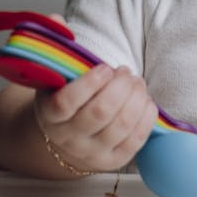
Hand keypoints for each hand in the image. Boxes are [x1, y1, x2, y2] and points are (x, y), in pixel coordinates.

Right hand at [34, 62, 158, 171]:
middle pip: (100, 112)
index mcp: (50, 117)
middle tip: (126, 72)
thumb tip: (71, 34)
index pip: (66, 102)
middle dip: (121, 87)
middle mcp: (69, 139)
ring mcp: (91, 153)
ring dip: (137, 98)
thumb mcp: (57, 83)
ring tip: (137, 83)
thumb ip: (66, 62)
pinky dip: (146, 117)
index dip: (89, 83)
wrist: (67, 141)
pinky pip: (136, 140)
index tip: (105, 68)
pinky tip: (146, 101)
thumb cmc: (67, 102)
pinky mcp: (113, 161)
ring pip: (121, 125)